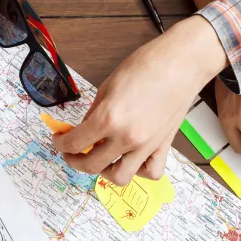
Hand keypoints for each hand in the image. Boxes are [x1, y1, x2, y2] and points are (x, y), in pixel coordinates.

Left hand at [53, 16, 226, 185]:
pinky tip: (132, 159)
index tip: (59, 140)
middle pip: (92, 165)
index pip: (75, 143)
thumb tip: (83, 128)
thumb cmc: (146, 66)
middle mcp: (126, 137)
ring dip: (104, 172)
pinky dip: (139, 171)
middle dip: (75, 160)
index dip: (61, 144)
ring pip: (119, 177)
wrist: (181, 63)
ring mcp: (146, 145)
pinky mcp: (163, 146)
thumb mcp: (108, 86)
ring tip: (101, 159)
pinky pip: (150, 172)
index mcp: (108, 118)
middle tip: (72, 152)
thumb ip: (94, 112)